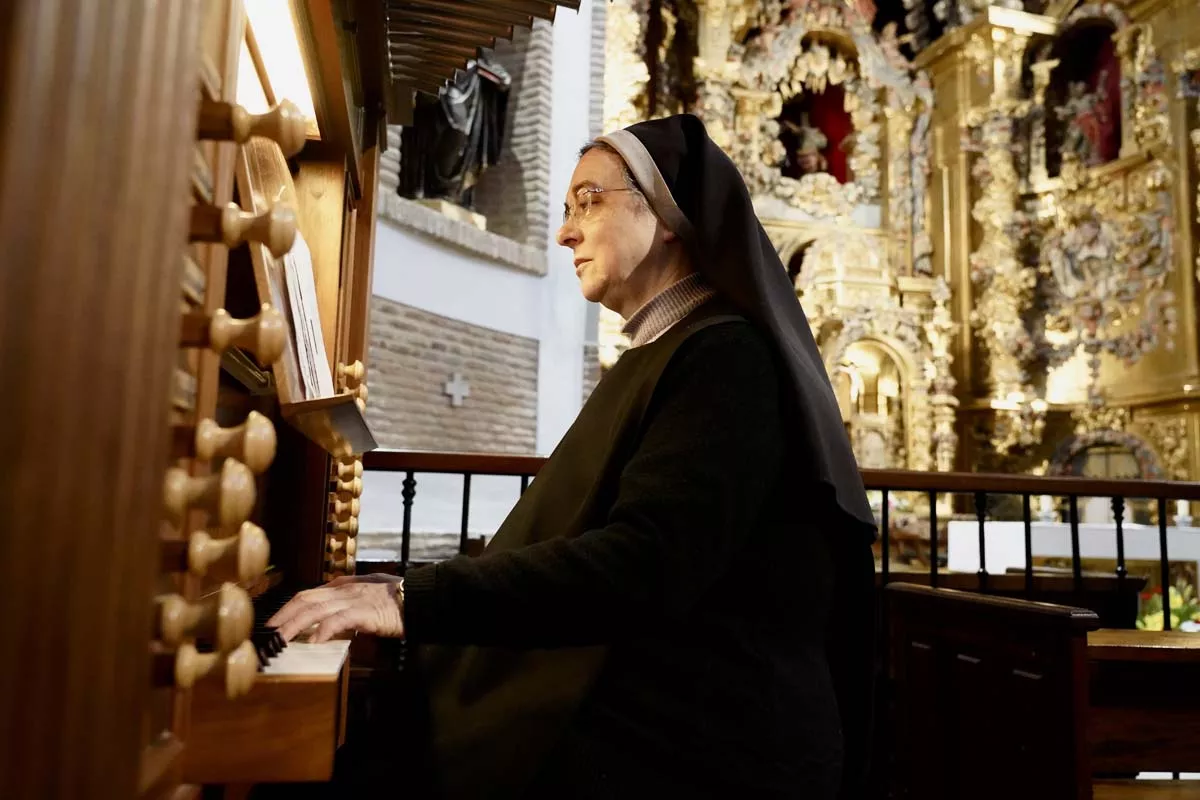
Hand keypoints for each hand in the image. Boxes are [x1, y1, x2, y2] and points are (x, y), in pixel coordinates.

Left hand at [267, 574, 405, 642]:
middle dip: (283, 616)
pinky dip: (324, 629)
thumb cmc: (397, 599)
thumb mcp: (367, 596)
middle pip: (305, 600)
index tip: (274, 624)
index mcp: (343, 586)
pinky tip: (314, 640)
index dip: (288, 609)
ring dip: (295, 625)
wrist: (421, 596)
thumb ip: (348, 602)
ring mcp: (354, 599)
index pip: (307, 595)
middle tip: (268, 634)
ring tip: (281, 639)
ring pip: (316, 609)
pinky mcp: (366, 611)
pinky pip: (340, 619)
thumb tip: (331, 619)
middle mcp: (344, 590)